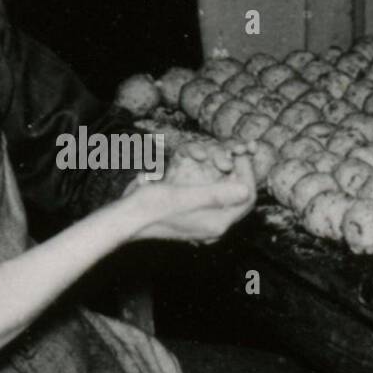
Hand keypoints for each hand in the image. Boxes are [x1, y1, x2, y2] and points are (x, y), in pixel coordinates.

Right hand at [124, 157, 254, 241]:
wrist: (125, 219)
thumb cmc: (150, 208)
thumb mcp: (184, 196)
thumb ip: (216, 195)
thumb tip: (246, 190)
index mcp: (217, 223)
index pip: (246, 198)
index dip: (247, 173)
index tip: (239, 152)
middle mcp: (214, 223)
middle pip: (238, 193)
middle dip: (236, 169)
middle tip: (231, 149)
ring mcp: (204, 220)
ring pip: (224, 190)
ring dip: (221, 170)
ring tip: (214, 153)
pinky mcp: (194, 214)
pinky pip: (210, 192)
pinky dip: (208, 176)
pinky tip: (200, 162)